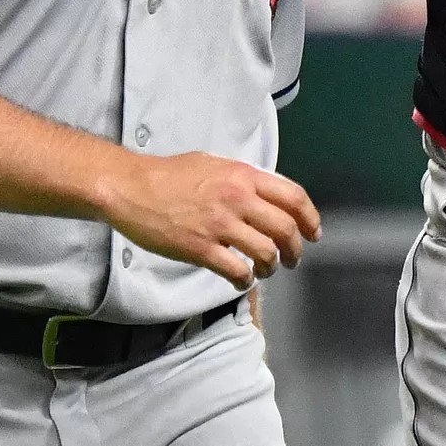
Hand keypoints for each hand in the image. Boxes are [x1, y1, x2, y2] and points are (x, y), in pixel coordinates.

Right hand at [97, 151, 321, 288]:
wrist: (132, 188)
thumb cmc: (170, 174)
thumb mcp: (214, 164)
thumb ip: (242, 180)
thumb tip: (264, 195)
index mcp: (244, 176)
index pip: (293, 197)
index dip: (310, 218)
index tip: (313, 233)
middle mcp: (238, 199)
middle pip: (285, 229)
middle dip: (295, 249)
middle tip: (292, 259)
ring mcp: (220, 225)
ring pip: (266, 252)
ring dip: (272, 266)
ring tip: (266, 270)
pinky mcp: (201, 249)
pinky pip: (236, 270)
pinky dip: (244, 280)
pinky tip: (240, 281)